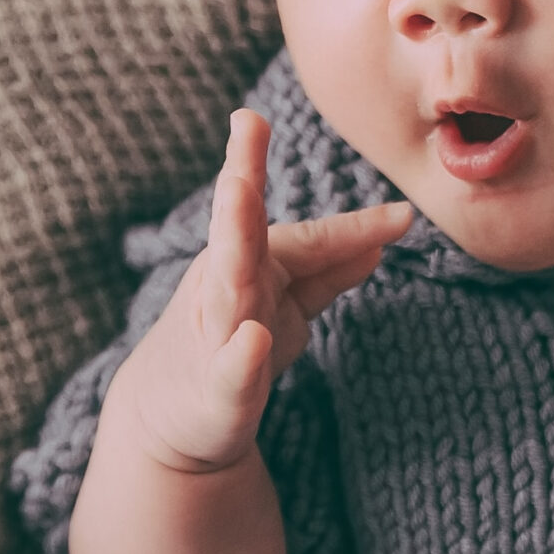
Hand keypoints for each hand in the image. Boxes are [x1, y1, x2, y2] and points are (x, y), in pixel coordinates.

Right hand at [113, 108, 413, 471]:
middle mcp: (228, 287)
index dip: (337, 212)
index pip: (303, 232)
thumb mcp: (289, 304)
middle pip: (242, 233)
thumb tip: (379, 237)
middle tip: (245, 130)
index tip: (280, 131)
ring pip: (229, 285)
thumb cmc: (235, 351)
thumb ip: (328, 269)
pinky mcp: (217, 391)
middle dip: (245, 186)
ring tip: (238, 190)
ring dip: (235, 240)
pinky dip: (243, 356)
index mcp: (251, 262)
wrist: (174, 423)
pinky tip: (254, 340)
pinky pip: (233, 370)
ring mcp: (217, 336)